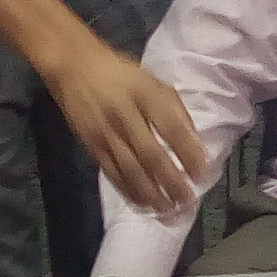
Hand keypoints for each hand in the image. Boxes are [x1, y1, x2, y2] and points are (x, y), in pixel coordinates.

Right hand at [47, 37, 206, 218]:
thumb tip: (194, 142)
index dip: (188, 153)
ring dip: (151, 193)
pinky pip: (112, 173)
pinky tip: (142, 203)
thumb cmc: (120, 73)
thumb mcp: (152, 81)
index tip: (203, 173)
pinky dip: (128, 191)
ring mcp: (106, 133)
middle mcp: (125, 115)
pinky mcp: (91, 146)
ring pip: (131, 170)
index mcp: (144, 94)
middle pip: (151, 155)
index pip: (171, 128)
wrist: (73, 67)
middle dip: (172, 182)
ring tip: (168, 210)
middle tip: (187, 200)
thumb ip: (175, 109)